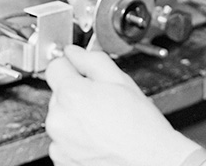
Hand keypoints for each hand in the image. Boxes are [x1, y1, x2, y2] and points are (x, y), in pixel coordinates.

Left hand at [43, 45, 200, 165]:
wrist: (150, 161)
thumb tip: (75, 52)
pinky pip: (63, 140)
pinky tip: (97, 137)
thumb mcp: (122, 81)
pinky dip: (76, 137)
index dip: (71, 64)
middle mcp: (59, 119)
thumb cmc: (140, 127)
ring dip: (76, 116)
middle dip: (77, 92)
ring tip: (103, 121)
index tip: (79, 68)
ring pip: (61, 117)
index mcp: (71, 95)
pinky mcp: (62, 159)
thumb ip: (93, 59)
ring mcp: (59, 142)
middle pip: (59, 93)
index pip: (55, 66)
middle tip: (102, 99)